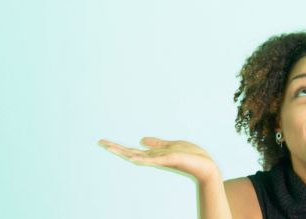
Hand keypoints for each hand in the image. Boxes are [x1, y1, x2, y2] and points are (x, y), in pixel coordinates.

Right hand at [98, 137, 219, 183]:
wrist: (206, 166)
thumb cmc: (190, 156)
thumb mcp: (171, 146)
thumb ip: (157, 144)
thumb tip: (141, 140)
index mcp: (154, 155)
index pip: (132, 150)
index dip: (119, 147)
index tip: (104, 142)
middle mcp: (154, 159)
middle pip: (130, 153)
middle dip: (116, 148)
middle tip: (100, 142)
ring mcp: (160, 160)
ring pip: (138, 156)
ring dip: (124, 152)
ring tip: (110, 147)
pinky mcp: (169, 160)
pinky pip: (153, 159)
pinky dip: (142, 159)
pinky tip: (132, 157)